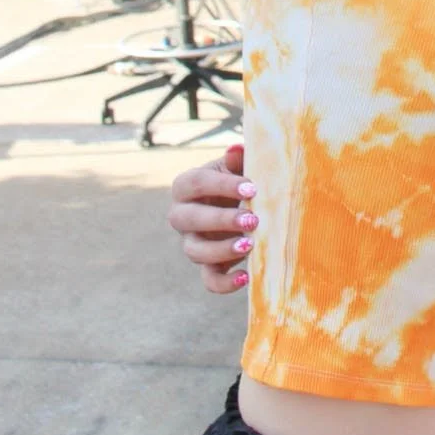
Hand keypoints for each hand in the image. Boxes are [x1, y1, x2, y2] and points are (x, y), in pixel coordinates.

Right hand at [167, 140, 257, 294]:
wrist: (242, 201)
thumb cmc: (239, 178)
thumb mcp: (237, 166)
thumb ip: (237, 160)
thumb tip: (237, 150)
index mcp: (186, 185)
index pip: (196, 183)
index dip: (222, 186)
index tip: (252, 189)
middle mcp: (182, 215)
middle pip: (189, 219)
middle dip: (220, 220)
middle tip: (252, 220)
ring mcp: (192, 242)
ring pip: (195, 252)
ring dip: (222, 250)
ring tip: (250, 246)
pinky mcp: (207, 265)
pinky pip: (209, 279)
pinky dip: (224, 283)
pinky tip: (246, 277)